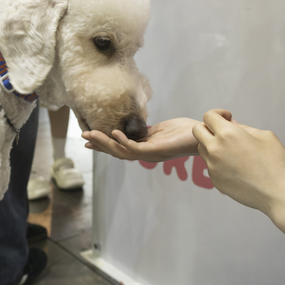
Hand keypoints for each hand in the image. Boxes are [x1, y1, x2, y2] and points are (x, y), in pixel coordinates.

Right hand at [82, 118, 200, 161]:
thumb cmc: (183, 131)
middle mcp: (145, 154)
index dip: (103, 145)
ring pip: (122, 151)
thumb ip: (146, 132)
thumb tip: (134, 129)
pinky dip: (123, 141)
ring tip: (92, 134)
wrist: (201, 134)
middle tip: (84, 136)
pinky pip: (135, 148)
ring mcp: (150, 154)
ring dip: (106, 143)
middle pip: (116, 152)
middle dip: (99, 144)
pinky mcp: (156, 151)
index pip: (119, 148)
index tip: (88, 139)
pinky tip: (114, 133)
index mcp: (144, 149)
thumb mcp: (160, 130)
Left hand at [193, 109, 284, 218]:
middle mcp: (215, 149)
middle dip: (208, 127)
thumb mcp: (264, 136)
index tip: (228, 118)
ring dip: (212, 145)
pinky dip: (218, 162)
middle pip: (197, 131)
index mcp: (228, 134)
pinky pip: (210, 166)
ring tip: (232, 150)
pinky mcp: (215, 180)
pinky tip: (237, 167)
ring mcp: (213, 166)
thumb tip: (231, 125)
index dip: (218, 114)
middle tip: (223, 132)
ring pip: (202, 149)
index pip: (208, 117)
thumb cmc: (277, 162)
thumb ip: (244, 128)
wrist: (280, 194)